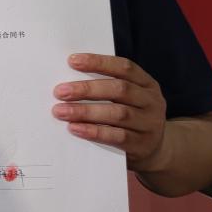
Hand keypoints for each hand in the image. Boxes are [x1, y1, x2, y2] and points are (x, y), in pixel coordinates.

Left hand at [53, 53, 168, 169]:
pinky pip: (117, 136)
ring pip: (117, 114)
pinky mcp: (142, 144)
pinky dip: (94, 131)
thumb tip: (67, 80)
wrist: (152, 149)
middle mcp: (151, 101)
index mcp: (147, 84)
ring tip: (61, 111)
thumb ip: (105, 86)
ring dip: (85, 111)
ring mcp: (149, 123)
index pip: (124, 67)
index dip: (98, 62)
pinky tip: (75, 128)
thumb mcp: (126, 98)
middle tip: (60, 91)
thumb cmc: (130, 115)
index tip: (72, 61)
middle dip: (87, 89)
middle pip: (119, 89)